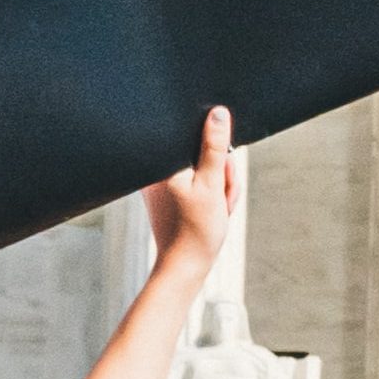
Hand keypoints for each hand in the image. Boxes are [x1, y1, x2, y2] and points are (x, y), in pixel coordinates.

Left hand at [142, 105, 244, 268]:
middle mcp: (156, 170)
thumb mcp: (212, 184)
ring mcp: (162, 183)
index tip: (221, 171)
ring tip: (217, 207)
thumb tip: (218, 113)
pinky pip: (199, 182)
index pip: (193, 136)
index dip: (217, 150)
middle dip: (222, 174)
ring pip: (206, 169)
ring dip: (220, 186)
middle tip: (220, 198)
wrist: (185, 265)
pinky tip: (212, 210)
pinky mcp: (169, 193)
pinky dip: (212, 194)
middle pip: (203, 153)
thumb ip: (215, 147)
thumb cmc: (196, 229)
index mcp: (160, 164)